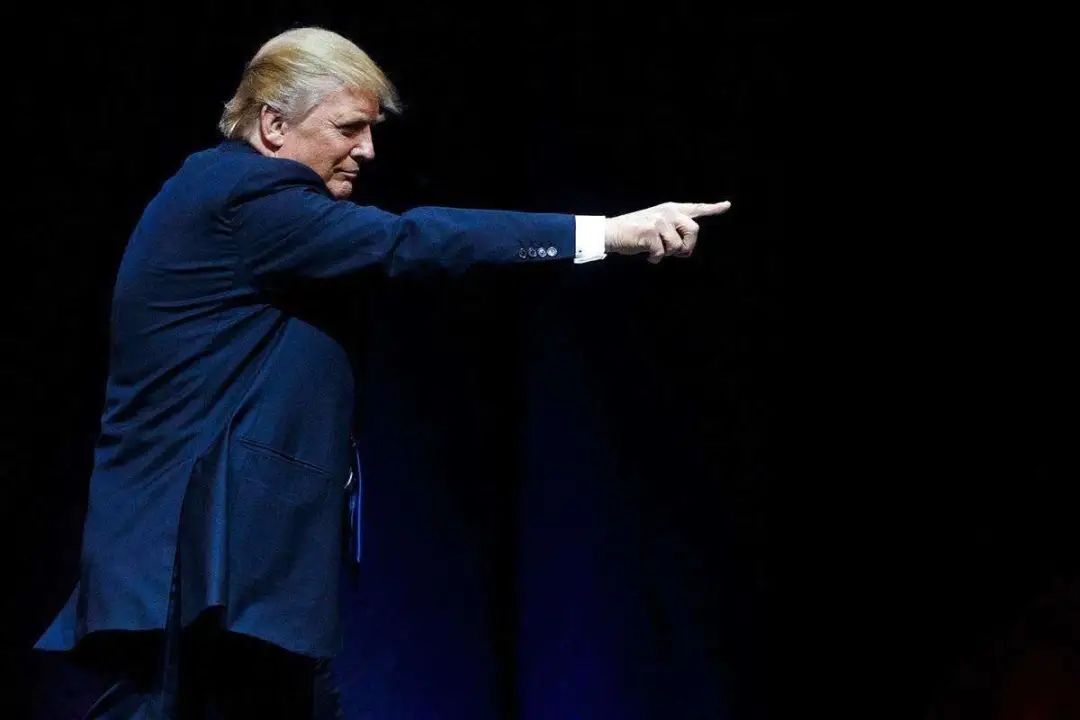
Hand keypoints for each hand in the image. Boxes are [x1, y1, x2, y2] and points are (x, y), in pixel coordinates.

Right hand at [604, 201, 730, 263]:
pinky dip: (654, 259)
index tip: (727, 205)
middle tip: (675, 253)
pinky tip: (646, 254)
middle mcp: (668, 212)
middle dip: (687, 246)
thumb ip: (673, 232)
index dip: (712, 208)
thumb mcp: (657, 227)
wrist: (611, 232)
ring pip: (677, 246)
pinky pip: (661, 253)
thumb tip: (686, 250)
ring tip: (654, 249)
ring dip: (667, 254)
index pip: (696, 208)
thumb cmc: (635, 233)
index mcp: (671, 209)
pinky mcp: (651, 232)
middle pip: (694, 230)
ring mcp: (659, 221)